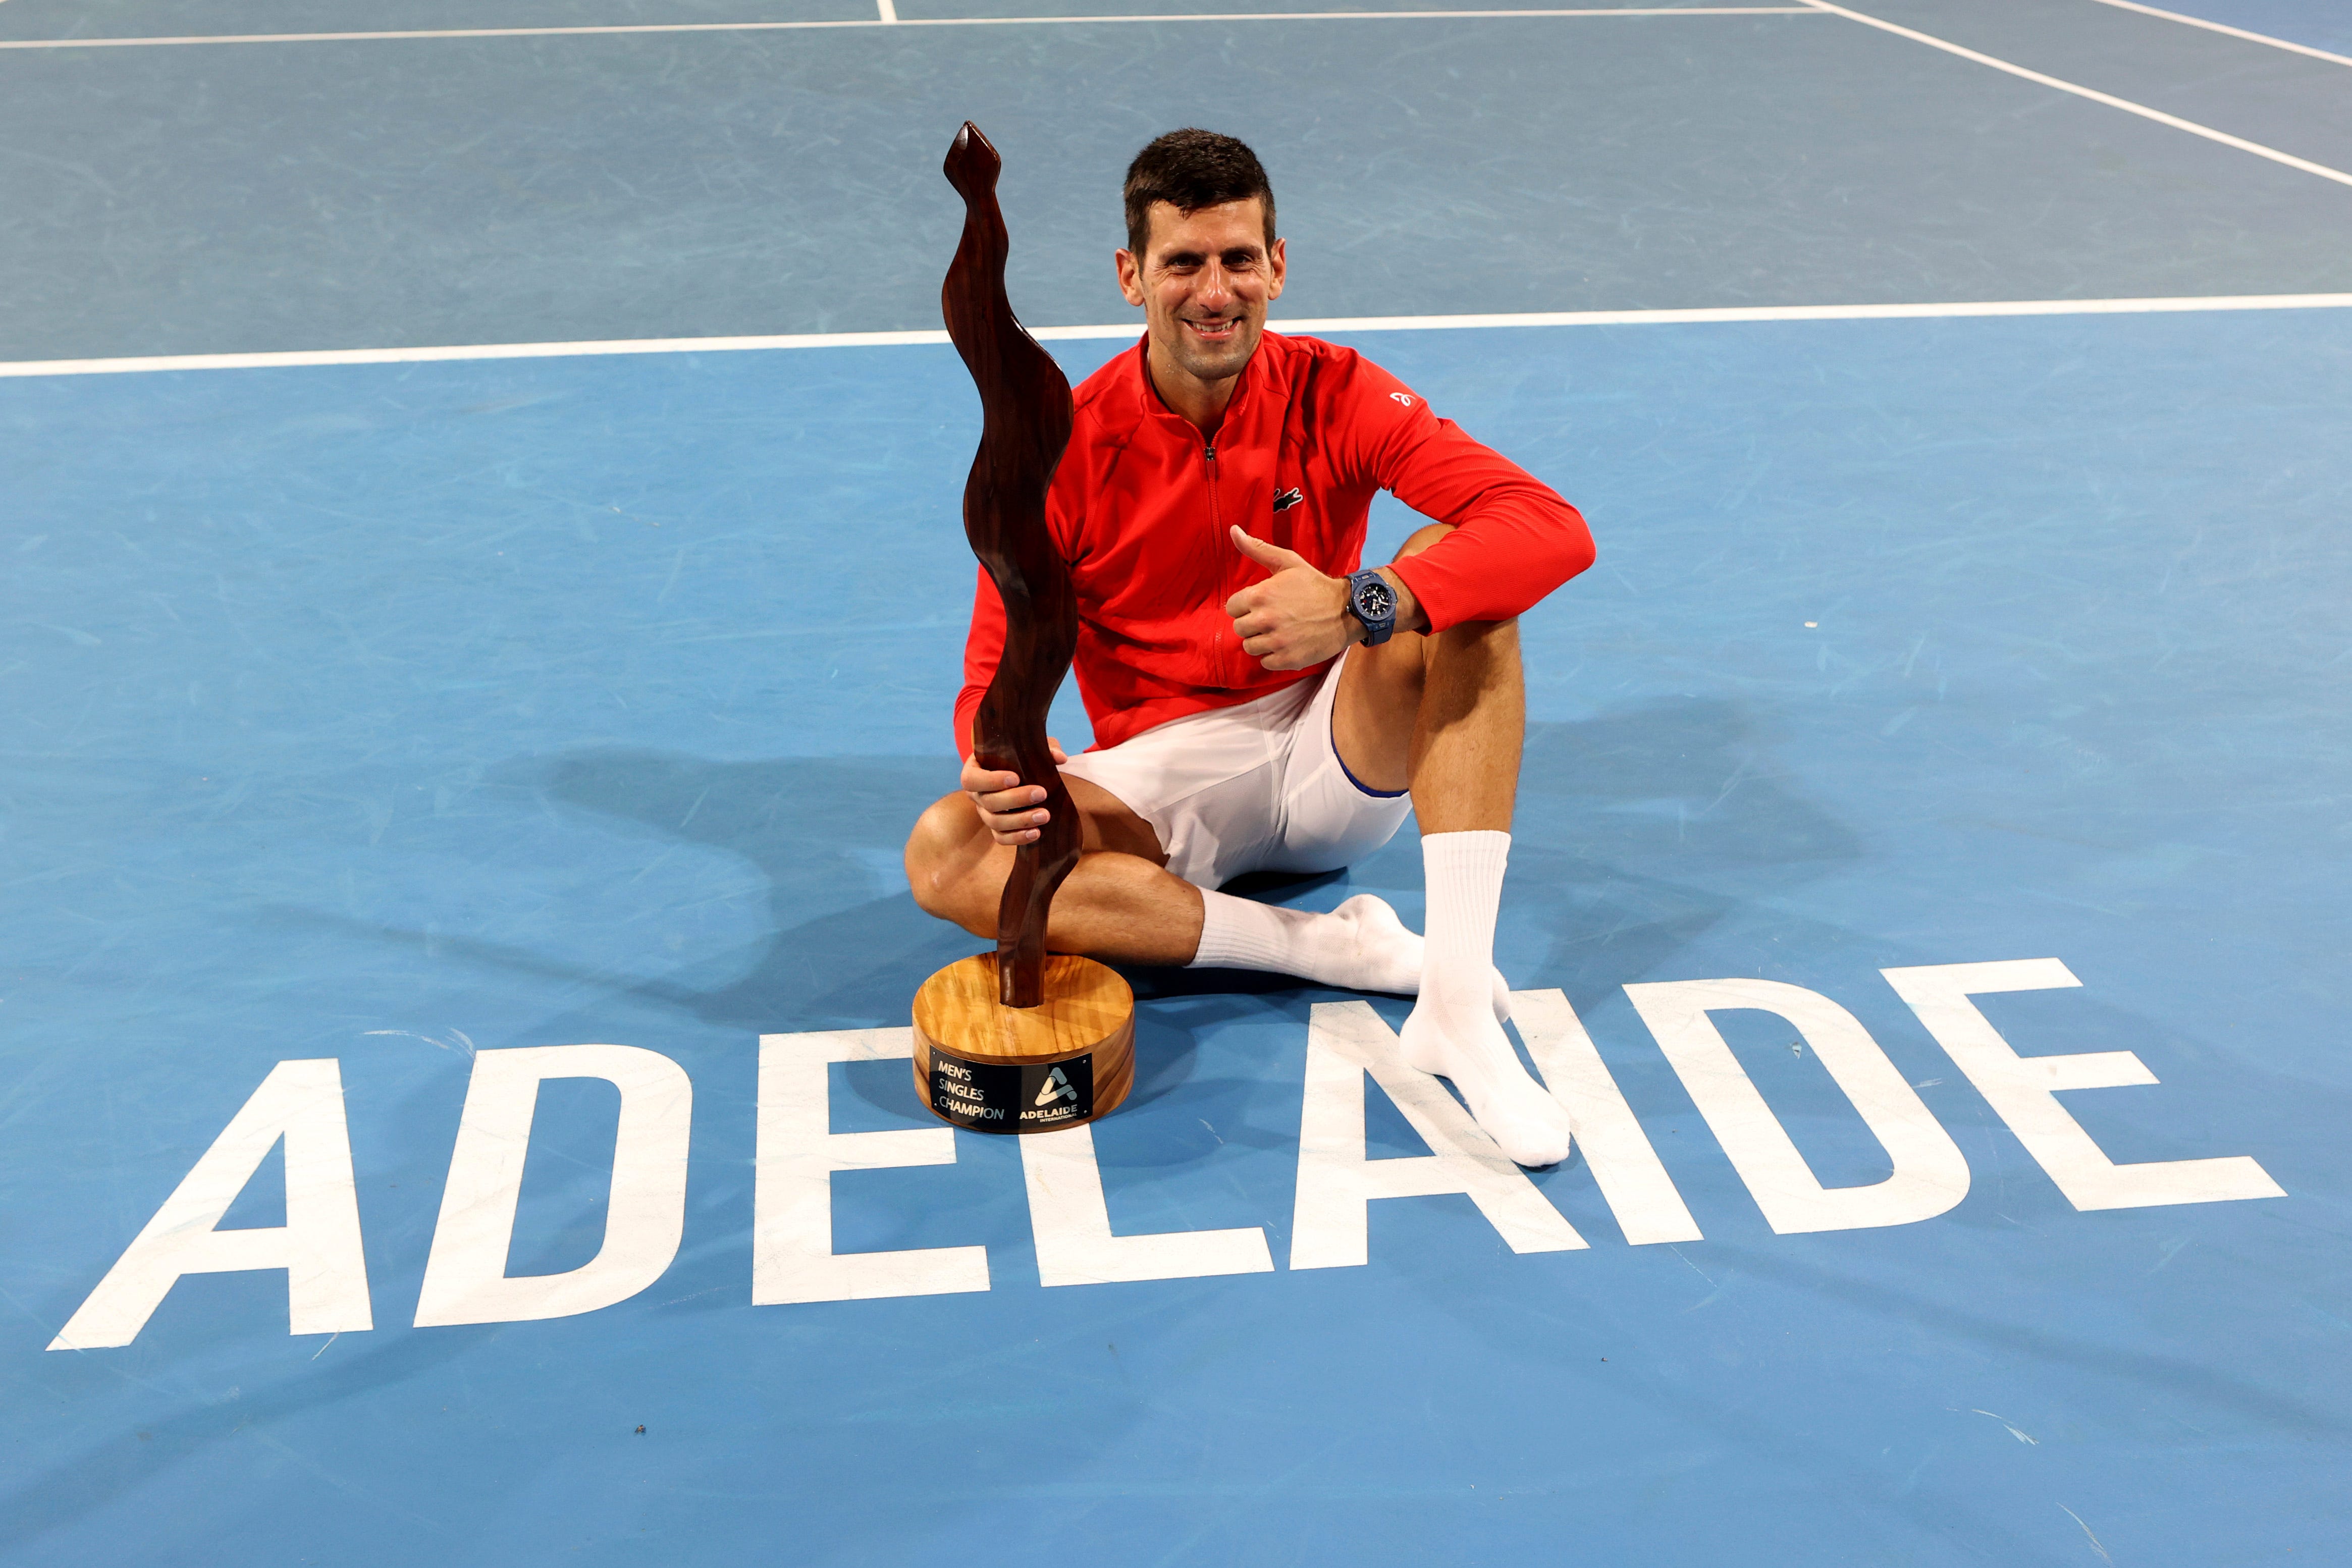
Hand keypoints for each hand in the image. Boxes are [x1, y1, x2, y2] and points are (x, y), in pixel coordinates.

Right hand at [962, 739, 1069, 845]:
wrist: (1021, 772)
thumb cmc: (1019, 756)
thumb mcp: (1030, 746)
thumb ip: (1044, 747)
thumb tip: (1060, 758)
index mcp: (975, 770)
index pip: (971, 779)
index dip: (990, 781)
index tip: (1015, 777)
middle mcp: (976, 794)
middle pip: (988, 802)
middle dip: (1015, 799)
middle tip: (1041, 793)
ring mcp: (984, 813)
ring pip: (995, 822)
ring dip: (1020, 820)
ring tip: (1044, 815)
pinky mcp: (996, 827)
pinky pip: (1001, 837)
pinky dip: (1018, 837)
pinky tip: (1036, 833)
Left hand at [1224, 526, 1355, 670]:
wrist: (1347, 610)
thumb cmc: (1315, 585)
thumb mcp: (1288, 562)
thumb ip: (1257, 549)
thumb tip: (1233, 530)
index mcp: (1261, 595)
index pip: (1231, 608)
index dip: (1245, 606)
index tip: (1261, 604)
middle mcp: (1266, 619)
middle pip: (1239, 629)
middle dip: (1252, 624)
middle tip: (1272, 618)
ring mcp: (1277, 641)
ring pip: (1250, 647)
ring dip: (1261, 640)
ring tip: (1279, 631)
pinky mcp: (1288, 659)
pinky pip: (1265, 662)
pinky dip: (1274, 656)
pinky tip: (1287, 644)